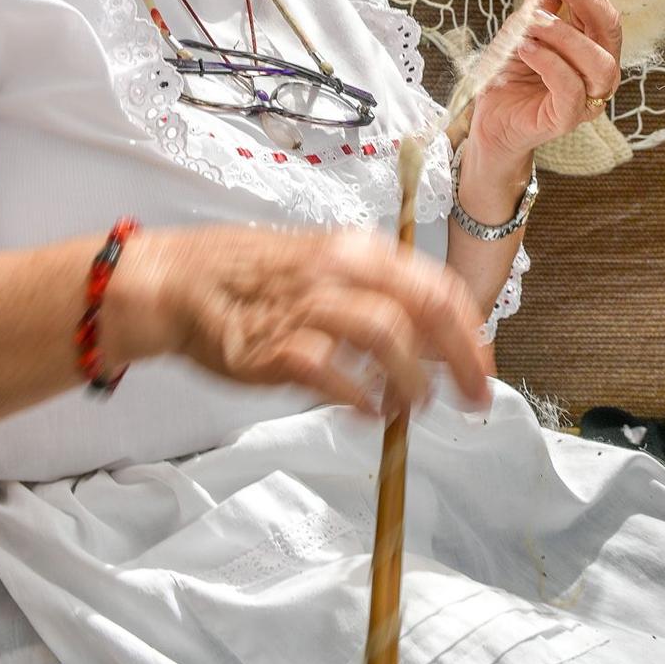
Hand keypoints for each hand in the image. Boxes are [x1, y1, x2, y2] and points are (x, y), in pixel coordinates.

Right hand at [110, 225, 491, 414]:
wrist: (181, 282)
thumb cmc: (256, 280)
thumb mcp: (328, 270)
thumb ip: (382, 300)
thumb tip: (438, 344)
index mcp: (360, 251)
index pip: (438, 287)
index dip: (471, 333)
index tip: (483, 367)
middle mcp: (340, 271)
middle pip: (425, 311)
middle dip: (460, 360)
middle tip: (472, 397)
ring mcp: (308, 306)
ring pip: (387, 337)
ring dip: (410, 380)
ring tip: (409, 406)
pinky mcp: (276, 346)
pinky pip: (332, 373)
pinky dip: (357, 397)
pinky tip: (364, 412)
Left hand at [469, 0, 622, 169]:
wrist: (490, 119)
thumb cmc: (512, 73)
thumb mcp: (525, 28)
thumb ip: (539, 1)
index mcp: (594, 45)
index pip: (598, 8)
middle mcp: (599, 71)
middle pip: (609, 28)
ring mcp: (588, 97)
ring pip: (598, 61)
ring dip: (565, 34)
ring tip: (532, 23)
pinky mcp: (568, 118)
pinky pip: (571, 88)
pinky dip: (549, 63)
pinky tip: (526, 48)